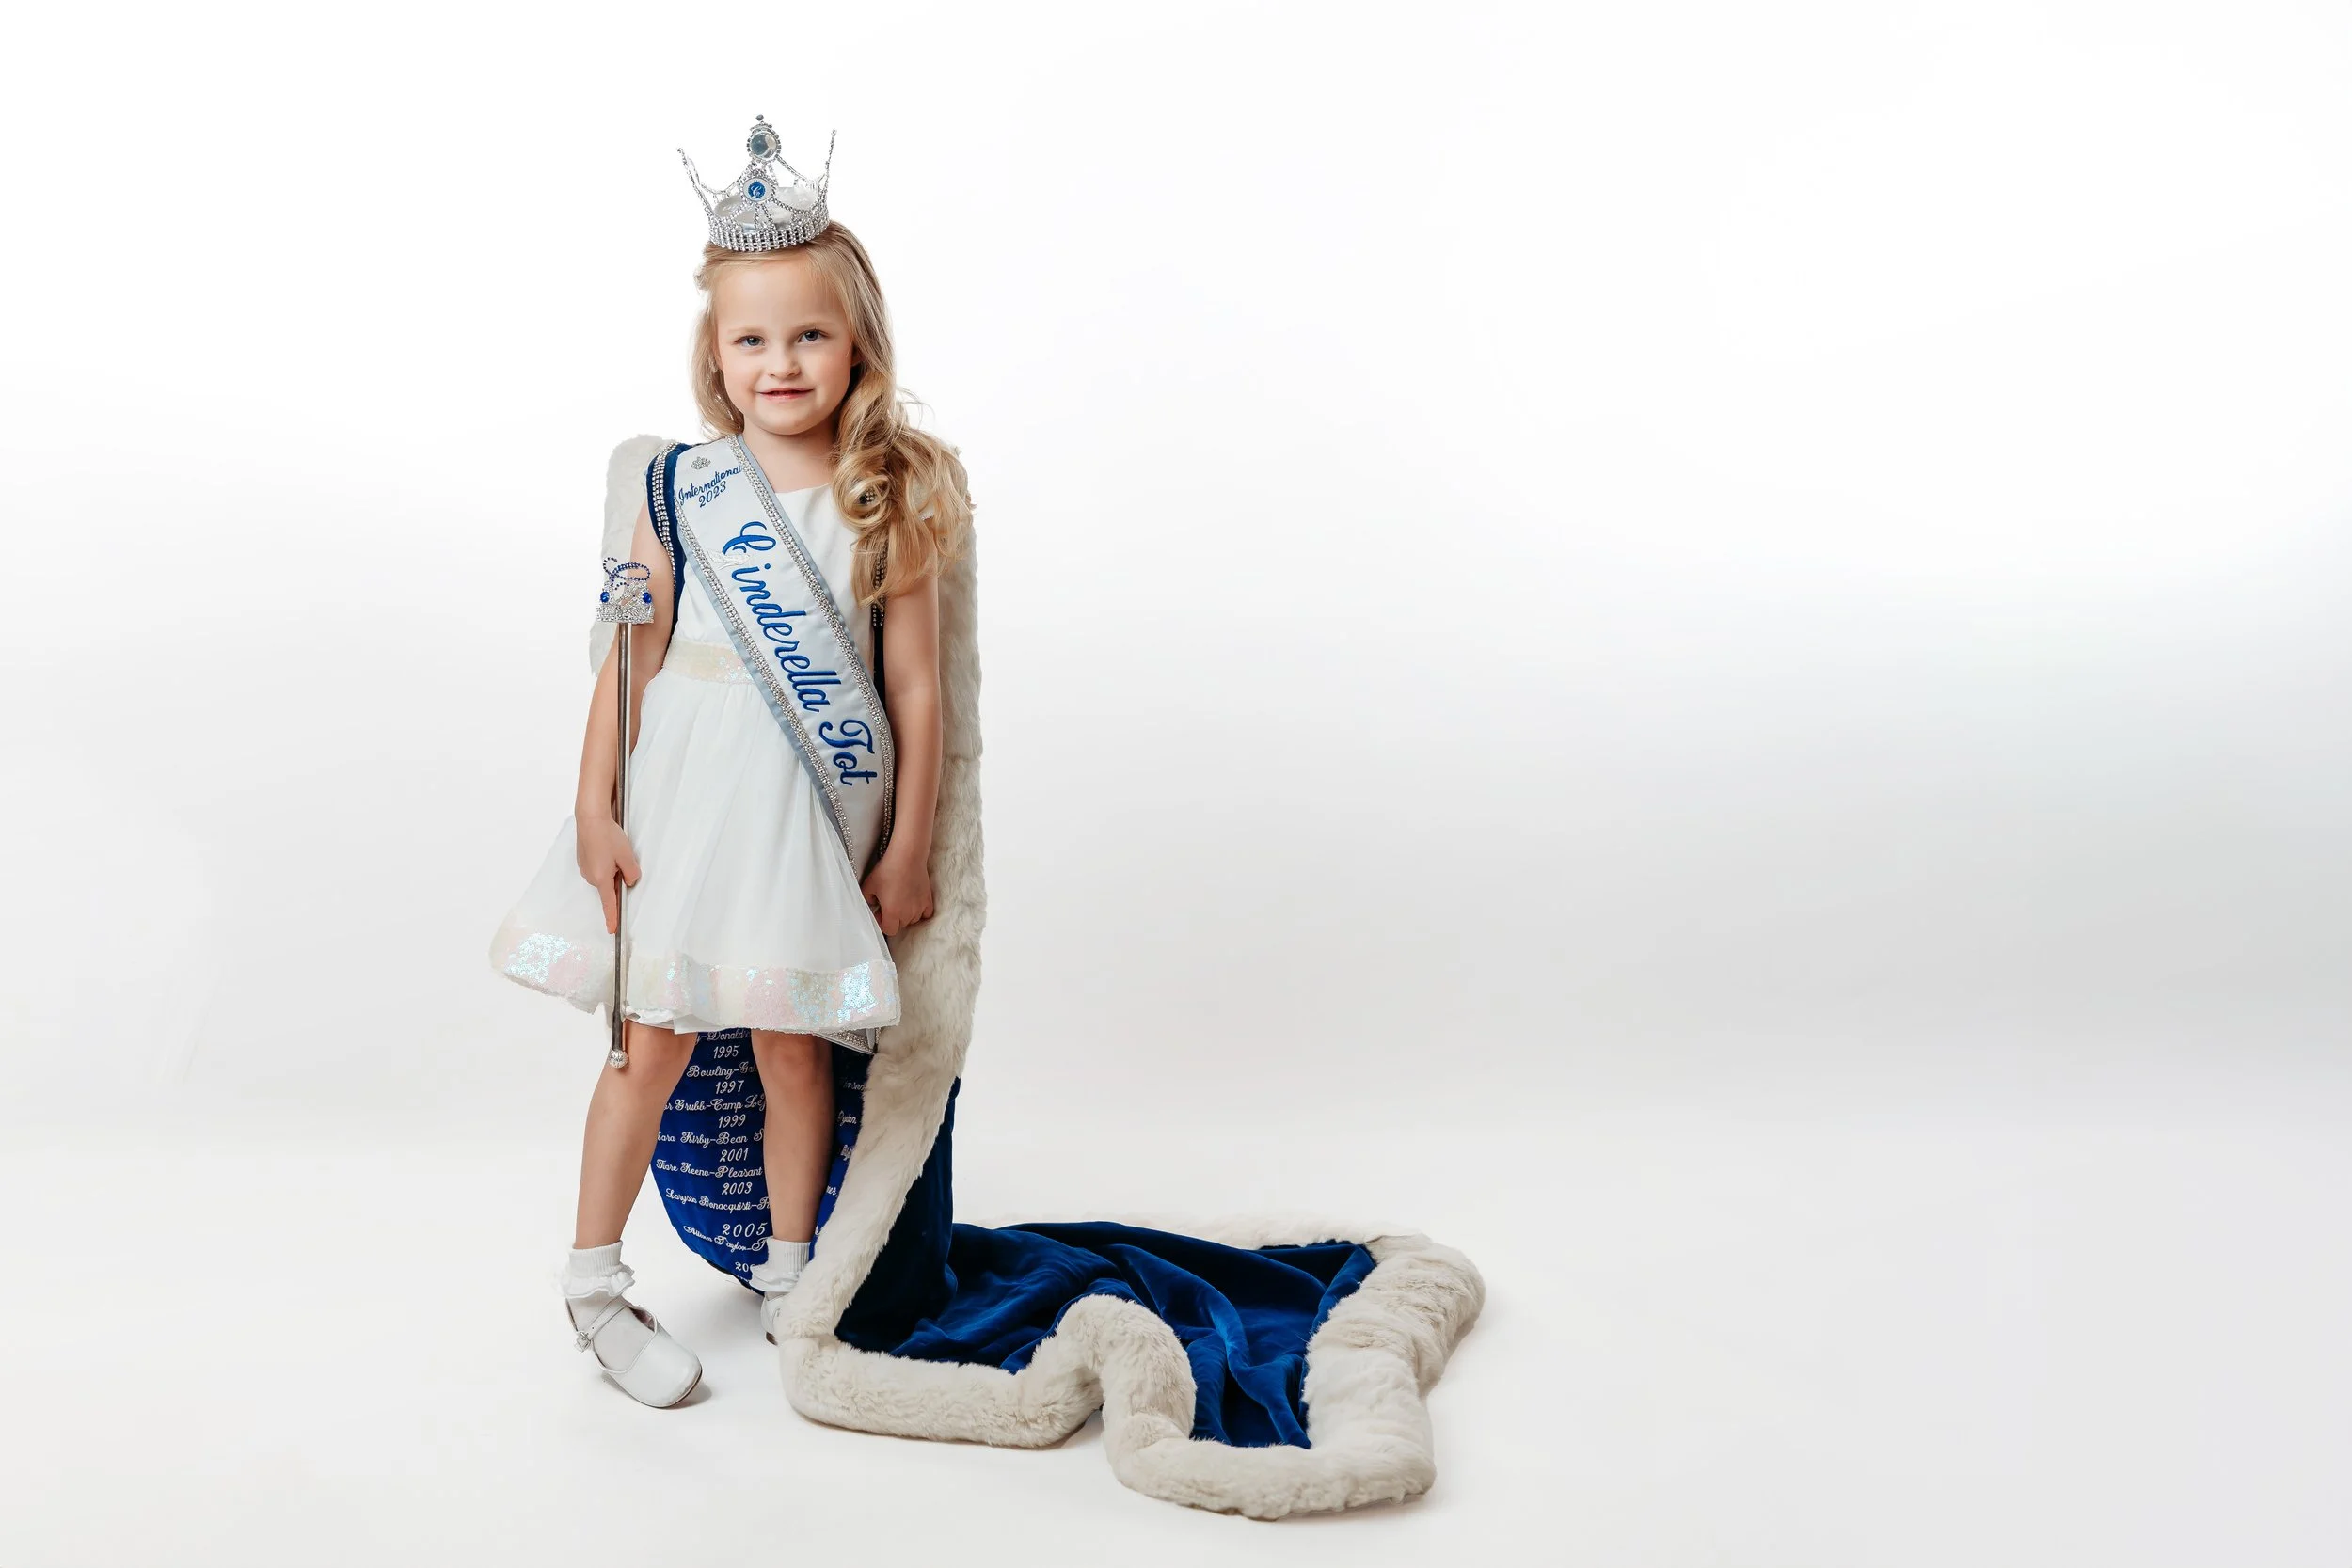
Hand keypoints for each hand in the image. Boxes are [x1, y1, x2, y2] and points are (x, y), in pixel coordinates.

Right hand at [575, 815, 640, 934]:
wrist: (590, 819)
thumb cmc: (607, 836)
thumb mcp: (627, 856)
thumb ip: (631, 873)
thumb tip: (629, 881)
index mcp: (602, 878)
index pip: (609, 903)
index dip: (612, 917)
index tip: (612, 930)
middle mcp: (591, 877)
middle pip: (609, 886)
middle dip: (618, 878)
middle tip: (621, 857)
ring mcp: (585, 869)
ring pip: (604, 876)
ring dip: (612, 868)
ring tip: (613, 849)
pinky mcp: (583, 861)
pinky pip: (598, 868)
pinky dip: (604, 862)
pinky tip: (606, 848)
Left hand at [860, 849, 933, 937]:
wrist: (907, 857)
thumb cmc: (887, 870)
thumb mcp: (868, 886)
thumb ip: (867, 900)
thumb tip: (872, 905)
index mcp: (892, 913)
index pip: (889, 930)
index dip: (882, 923)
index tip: (879, 912)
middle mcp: (908, 914)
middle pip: (901, 925)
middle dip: (893, 918)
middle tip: (888, 904)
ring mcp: (920, 907)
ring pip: (912, 920)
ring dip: (906, 914)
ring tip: (900, 900)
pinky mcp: (928, 899)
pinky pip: (925, 913)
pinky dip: (920, 911)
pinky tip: (913, 902)